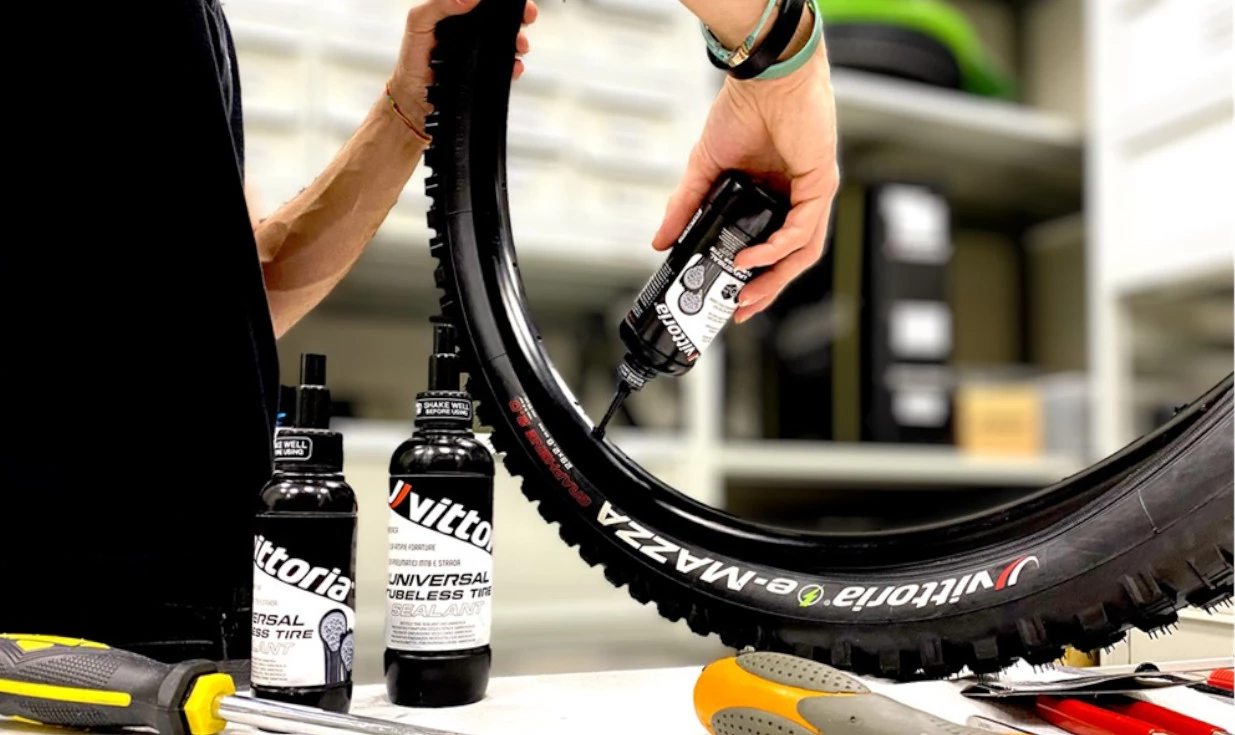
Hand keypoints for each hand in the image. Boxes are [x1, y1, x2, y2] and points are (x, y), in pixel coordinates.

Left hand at [390, 0, 538, 138]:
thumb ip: (439, 5)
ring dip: (519, 40)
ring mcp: (480, 52)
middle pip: (501, 18)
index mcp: (454, 13)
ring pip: (508, 41)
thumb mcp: (418, 23)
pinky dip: (515, 66)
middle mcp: (470, 31)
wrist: (415, 99)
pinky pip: (507, 66)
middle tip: (527, 16)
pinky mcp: (486, 72)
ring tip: (519, 45)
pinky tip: (513, 66)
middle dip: (519, 16)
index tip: (512, 0)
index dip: (499, 1)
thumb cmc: (412, 59)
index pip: (482, 2)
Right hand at [651, 50, 838, 322]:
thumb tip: (660, 241)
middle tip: (738, 309)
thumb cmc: (742, 111)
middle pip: (789, 260)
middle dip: (765, 290)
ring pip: (802, 253)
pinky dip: (777, 248)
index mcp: (772, 197)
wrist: (763, 77)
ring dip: (775, 278)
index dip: (753, 278)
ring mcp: (812, 195)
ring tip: (746, 294)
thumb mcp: (704, 169)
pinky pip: (803, 230)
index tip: (729, 300)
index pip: (769, 249)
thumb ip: (684, 207)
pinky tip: (753, 257)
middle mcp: (796, 200)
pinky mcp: (821, 185)